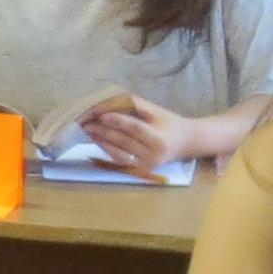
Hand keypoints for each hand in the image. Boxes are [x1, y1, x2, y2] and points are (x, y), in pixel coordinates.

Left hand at [81, 94, 195, 170]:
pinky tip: (98, 141)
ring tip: (89, 130)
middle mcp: (154, 155)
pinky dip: (108, 150)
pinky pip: (121, 160)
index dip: (117, 121)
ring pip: (119, 153)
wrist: (186, 142)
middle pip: (124, 141)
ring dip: (102, 141)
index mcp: (160, 138)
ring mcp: (147, 165)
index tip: (100, 114)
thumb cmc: (169, 123)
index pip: (135, 128)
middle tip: (86, 122)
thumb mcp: (156, 110)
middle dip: (103, 131)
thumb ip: (135, 105)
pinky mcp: (141, 170)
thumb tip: (109, 103)